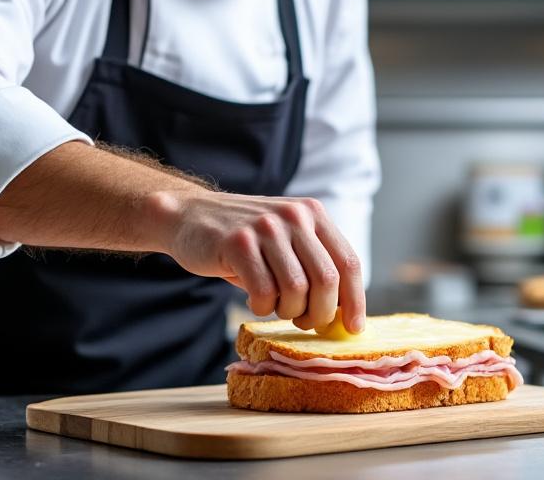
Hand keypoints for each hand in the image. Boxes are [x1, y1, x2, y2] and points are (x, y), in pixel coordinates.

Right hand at [151, 189, 364, 332]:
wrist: (189, 216)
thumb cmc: (244, 241)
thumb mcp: (285, 240)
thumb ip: (313, 265)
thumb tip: (343, 314)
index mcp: (313, 214)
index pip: (348, 262)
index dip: (355, 300)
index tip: (353, 329)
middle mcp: (294, 216)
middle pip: (327, 280)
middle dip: (320, 313)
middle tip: (305, 323)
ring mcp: (265, 227)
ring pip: (296, 289)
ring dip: (288, 311)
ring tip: (275, 307)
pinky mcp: (237, 243)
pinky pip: (264, 292)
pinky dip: (262, 307)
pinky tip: (254, 301)